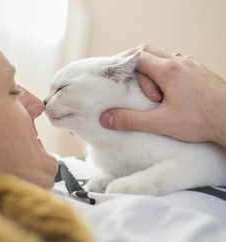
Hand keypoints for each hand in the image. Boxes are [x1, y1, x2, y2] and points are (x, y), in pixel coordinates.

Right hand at [101, 44, 225, 146]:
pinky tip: (165, 86)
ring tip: (146, 86)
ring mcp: (192, 65)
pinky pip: (177, 62)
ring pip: (164, 55)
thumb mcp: (161, 123)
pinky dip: (164, 68)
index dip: (123, 64)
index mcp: (169, 71)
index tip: (114, 74)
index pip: (138, 57)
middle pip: (150, 51)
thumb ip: (131, 120)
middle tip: (126, 76)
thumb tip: (107, 118)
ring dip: (150, 65)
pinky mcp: (199, 72)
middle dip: (134, 61)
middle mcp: (180, 62)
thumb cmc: (201, 121)